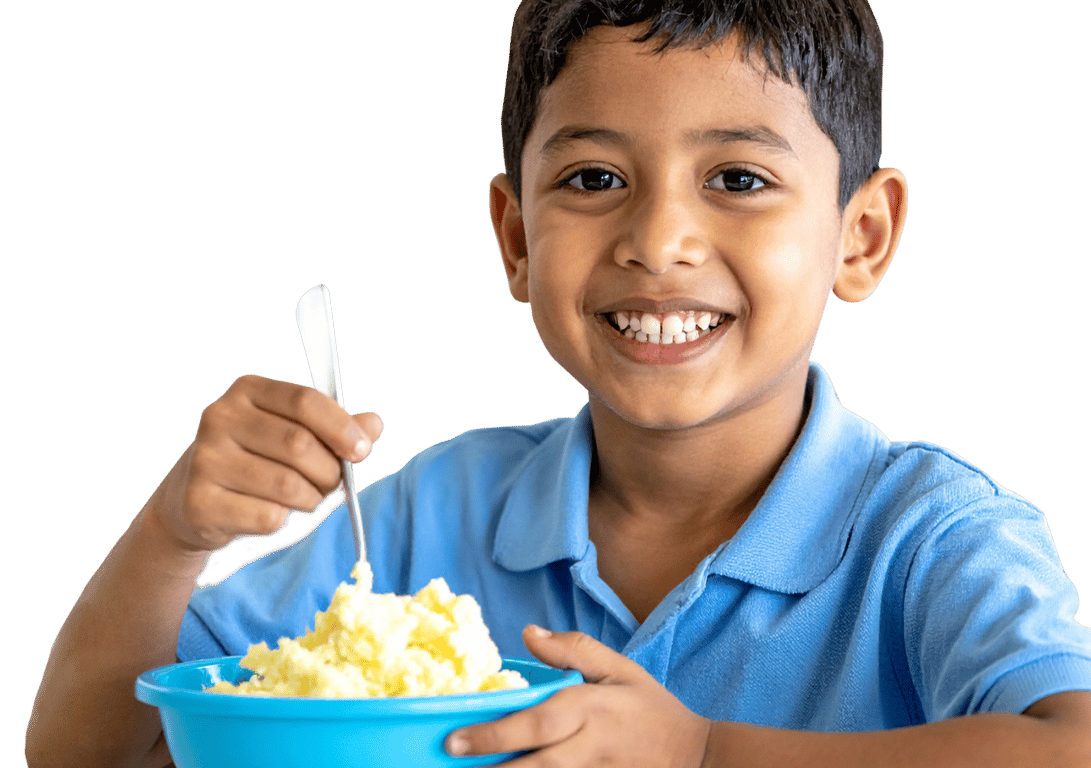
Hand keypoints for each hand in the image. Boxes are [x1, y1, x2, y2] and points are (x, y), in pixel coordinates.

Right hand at [145, 374, 383, 552]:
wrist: (190, 500)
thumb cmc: (255, 459)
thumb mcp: (292, 432)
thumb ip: (335, 427)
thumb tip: (374, 424)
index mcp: (247, 391)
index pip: (305, 401)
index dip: (341, 427)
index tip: (361, 451)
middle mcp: (220, 417)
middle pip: (300, 445)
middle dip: (329, 471)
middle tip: (331, 483)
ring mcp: (205, 459)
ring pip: (287, 485)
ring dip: (310, 498)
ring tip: (303, 498)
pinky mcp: (199, 502)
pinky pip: (267, 516)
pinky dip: (282, 520)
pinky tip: (271, 512)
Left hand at [446, 625, 710, 766]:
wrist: (696, 758)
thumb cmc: (650, 709)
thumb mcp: (619, 668)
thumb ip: (573, 650)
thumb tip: (527, 633)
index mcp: (591, 709)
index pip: (537, 723)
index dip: (494, 733)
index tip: (454, 740)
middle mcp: (590, 747)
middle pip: (537, 764)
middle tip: (451, 763)